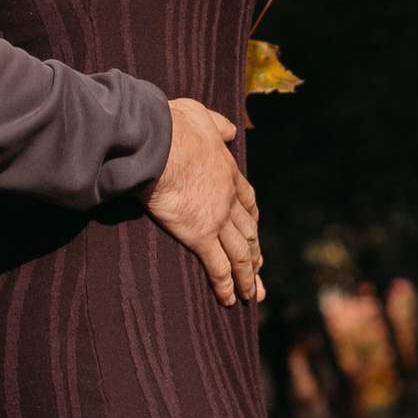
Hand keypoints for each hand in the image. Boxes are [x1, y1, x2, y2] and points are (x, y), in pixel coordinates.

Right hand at [147, 98, 262, 309]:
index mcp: (227, 171)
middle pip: (248, 231)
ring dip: (247, 276)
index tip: (256, 232)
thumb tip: (231, 130)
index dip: (252, 219)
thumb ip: (217, 124)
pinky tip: (230, 300)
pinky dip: (226, 285)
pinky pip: (218, 266)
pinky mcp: (200, 235)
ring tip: (253, 294)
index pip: (246, 200)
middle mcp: (228, 198)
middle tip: (260, 271)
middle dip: (255, 254)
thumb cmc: (172, 126)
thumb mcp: (201, 116)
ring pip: (240, 253)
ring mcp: (217, 219)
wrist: (158, 143)